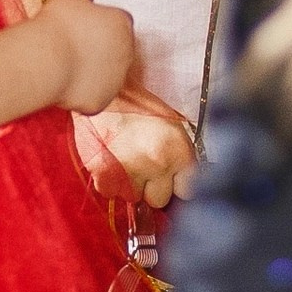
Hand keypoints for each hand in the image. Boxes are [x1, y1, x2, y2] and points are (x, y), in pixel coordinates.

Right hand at [41, 0, 133, 113]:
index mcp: (122, 23)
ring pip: (106, 76)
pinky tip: (64, 84)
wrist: (46, 60)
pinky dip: (81, 93)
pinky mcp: (101, 102)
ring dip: (92, 72)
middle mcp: (127, 53)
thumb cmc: (58, 24)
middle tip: (74, 47)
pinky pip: (92, 97)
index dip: (101, 25)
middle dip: (100, 50)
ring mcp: (116, 81)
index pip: (118, 23)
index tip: (83, 27)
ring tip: (66, 66)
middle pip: (116, 51)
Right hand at [77, 100, 198, 208]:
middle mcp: (157, 163)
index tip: (171, 183)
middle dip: (152, 188)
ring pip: (133, 197)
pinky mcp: (104, 174)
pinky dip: (109, 181)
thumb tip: (181, 181)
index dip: (177, 186)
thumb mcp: (170, 125)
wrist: (104, 92)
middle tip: (144, 168)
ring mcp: (130, 171)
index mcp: (178, 150)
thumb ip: (178, 156)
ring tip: (125, 160)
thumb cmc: (137, 104)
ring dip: (129, 185)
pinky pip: (109, 191)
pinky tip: (110, 162)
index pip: (186, 190)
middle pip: (159, 200)